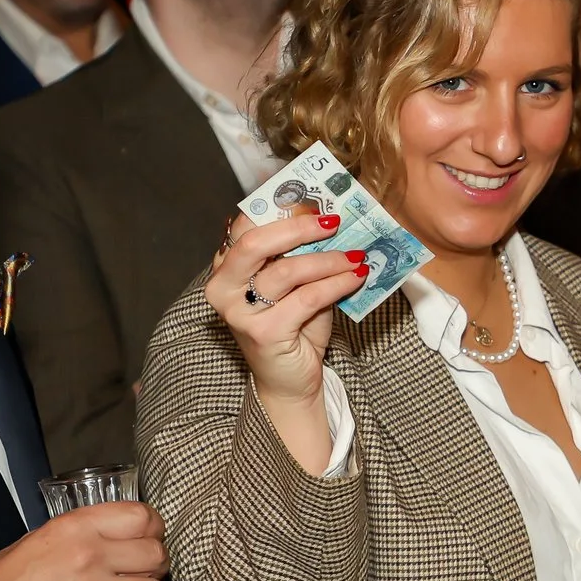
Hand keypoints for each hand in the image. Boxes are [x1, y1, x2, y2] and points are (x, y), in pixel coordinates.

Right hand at [0, 502, 169, 580]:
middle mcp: (92, 556)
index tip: (154, 538)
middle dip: (159, 567)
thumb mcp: (42, 538)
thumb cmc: (7, 578)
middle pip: (155, 556)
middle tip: (151, 574)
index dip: (154, 530)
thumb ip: (81, 535)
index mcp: (79, 528)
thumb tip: (111, 541)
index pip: (140, 518)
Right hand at [207, 210, 367, 465]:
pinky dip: (337, 283)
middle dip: (298, 226)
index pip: (245, 225)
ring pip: (287, 271)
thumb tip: (330, 217)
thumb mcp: (295, 284)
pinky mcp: (264, 333)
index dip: (278, 207)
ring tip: (356, 255)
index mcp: (227, 267)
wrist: (290, 380)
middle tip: (333, 221)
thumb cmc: (293, 327)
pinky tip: (357, 276)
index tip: (313, 199)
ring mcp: (240, 312)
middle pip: (255, 242)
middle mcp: (224, 287)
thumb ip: (300, 254)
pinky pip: (307, 298)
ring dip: (328, 259)